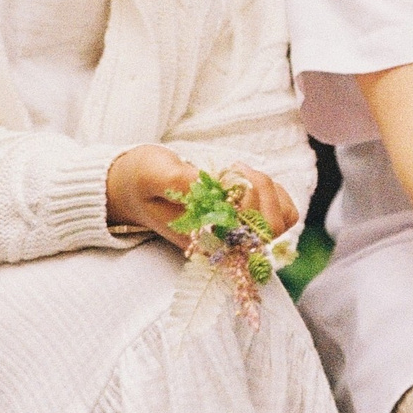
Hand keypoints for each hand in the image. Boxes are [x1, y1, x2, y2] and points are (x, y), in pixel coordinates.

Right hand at [106, 146, 299, 249]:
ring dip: (269, 190)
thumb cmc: (142, 180)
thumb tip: (214, 189)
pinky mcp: (243, 219)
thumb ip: (181, 182)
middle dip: (262, 191)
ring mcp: (235, 232)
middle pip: (272, 228)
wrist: (131, 186)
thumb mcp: (154, 173)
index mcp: (204, 239)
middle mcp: (223, 242)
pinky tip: (250, 179)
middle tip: (237, 170)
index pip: (250, 235)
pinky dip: (274, 193)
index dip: (251, 202)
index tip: (230, 176)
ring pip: (280, 221)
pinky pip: (279, 214)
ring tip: (240, 173)